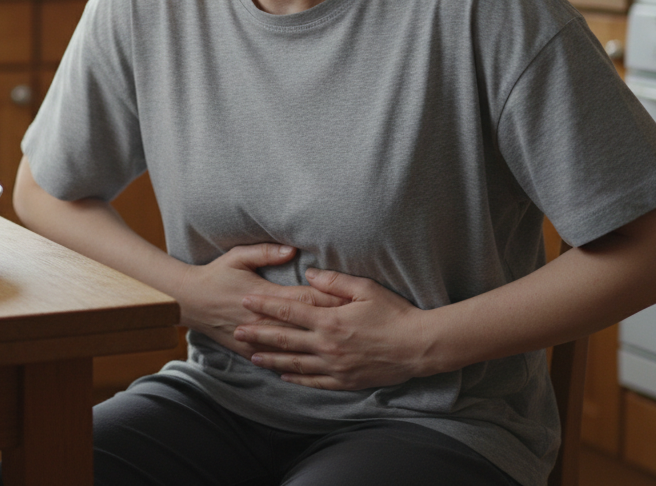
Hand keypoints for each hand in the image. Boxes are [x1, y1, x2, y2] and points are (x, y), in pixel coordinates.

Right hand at [176, 244, 346, 358]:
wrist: (189, 300)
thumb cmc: (216, 274)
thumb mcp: (238, 257)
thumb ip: (265, 252)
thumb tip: (292, 250)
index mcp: (266, 295)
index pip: (304, 299)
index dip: (329, 301)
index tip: (351, 302)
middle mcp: (264, 319)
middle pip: (304, 323)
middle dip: (330, 325)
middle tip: (357, 329)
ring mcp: (256, 337)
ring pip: (292, 346)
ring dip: (316, 347)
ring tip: (342, 349)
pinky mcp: (248, 349)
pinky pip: (275, 360)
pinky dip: (294, 364)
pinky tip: (312, 369)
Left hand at [234, 267, 430, 390]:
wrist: (419, 347)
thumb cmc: (395, 314)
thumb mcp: (366, 289)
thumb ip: (335, 282)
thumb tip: (311, 274)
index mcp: (330, 320)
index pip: (289, 311)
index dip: (265, 306)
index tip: (246, 301)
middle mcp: (327, 345)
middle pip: (285, 339)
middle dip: (258, 334)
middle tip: (236, 331)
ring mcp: (335, 366)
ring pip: (294, 363)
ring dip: (271, 358)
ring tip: (251, 356)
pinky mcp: (345, 380)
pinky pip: (314, 381)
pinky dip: (296, 379)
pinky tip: (283, 376)